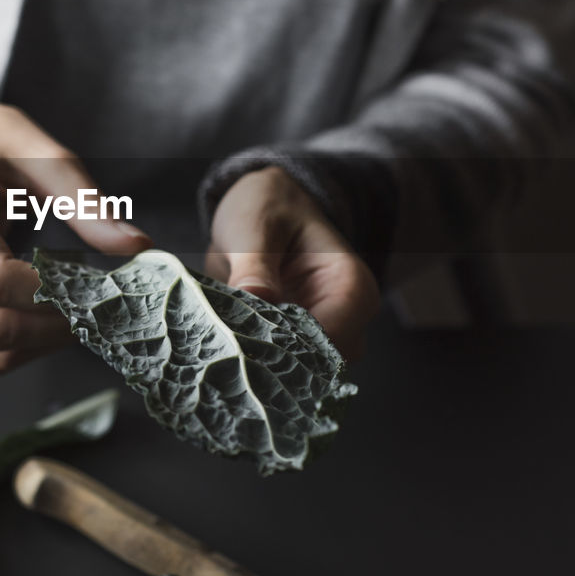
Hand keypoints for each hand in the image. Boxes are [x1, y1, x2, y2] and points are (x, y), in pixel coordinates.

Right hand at [0, 82, 151, 374]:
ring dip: (43, 344)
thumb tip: (137, 246)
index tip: (93, 283)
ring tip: (76, 310)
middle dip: (54, 329)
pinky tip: (48, 317)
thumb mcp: (42, 155)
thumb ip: (86, 204)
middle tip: (97, 308)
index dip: (49, 293)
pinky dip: (24, 348)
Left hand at [205, 167, 380, 359]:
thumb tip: (256, 296)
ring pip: (300, 372)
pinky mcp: (297, 341)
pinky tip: (227, 351)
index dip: (289, 351)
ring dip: (263, 365)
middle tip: (227, 351)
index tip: (245, 348)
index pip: (331, 342)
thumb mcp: (256, 226)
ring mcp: (324, 333)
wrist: (266, 203)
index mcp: (351, 288)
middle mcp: (347, 319)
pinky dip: (255, 360)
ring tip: (224, 350)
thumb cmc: (269, 207)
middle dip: (274, 364)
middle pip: (319, 366)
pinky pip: (281, 364)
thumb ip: (255, 264)